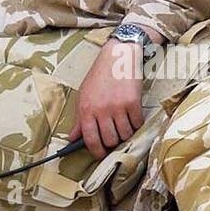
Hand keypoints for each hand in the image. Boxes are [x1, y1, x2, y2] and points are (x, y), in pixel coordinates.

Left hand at [71, 40, 145, 159]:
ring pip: (125, 134)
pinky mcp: (133, 102)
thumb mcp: (84, 95)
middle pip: (110, 140)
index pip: (90, 140)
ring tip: (124, 125)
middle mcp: (101, 110)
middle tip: (115, 136)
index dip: (96, 151)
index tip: (101, 154)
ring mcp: (118, 107)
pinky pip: (137, 124)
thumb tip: (72, 138)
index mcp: (86, 109)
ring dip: (126, 133)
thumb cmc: (99, 76)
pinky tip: (133, 117)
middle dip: (113, 142)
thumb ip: (79, 119)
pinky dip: (137, 124)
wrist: (118, 56)